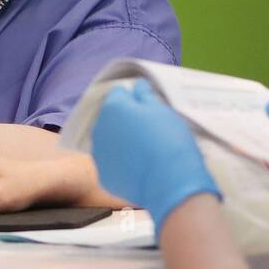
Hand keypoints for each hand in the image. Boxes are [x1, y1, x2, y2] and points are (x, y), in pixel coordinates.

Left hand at [90, 80, 219, 226]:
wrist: (169, 182)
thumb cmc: (168, 139)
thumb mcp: (161, 110)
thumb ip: (144, 95)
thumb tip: (137, 86)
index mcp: (113, 107)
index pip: (118, 93)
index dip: (134, 98)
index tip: (148, 107)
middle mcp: (99, 129)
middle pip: (111, 118)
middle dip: (125, 120)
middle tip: (148, 130)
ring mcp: (99, 154)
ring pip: (109, 141)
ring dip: (122, 141)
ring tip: (145, 150)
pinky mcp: (104, 176)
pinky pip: (112, 164)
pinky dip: (122, 164)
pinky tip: (140, 167)